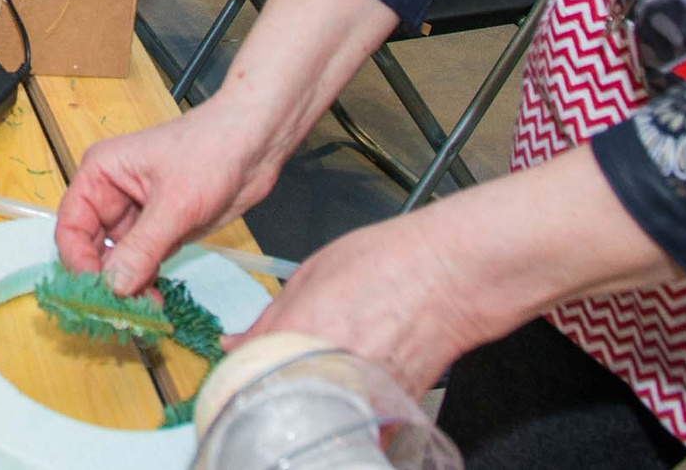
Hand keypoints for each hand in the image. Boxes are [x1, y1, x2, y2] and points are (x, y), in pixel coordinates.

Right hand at [56, 103, 283, 294]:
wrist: (256, 144)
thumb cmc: (211, 151)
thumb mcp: (175, 203)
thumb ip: (142, 248)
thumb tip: (113, 287)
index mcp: (101, 174)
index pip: (71, 226)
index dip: (78, 262)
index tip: (96, 293)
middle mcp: (112, 195)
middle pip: (91, 248)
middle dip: (103, 280)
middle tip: (120, 312)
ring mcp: (138, 215)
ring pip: (118, 261)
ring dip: (126, 287)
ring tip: (143, 311)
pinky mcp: (162, 230)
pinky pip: (143, 263)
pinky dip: (146, 283)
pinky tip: (155, 302)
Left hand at [229, 214, 492, 396]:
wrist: (450, 275)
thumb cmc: (387, 264)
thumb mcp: (310, 275)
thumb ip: (268, 318)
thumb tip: (235, 343)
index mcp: (298, 335)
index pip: (245, 374)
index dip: (239, 372)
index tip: (239, 368)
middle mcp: (328, 371)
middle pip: (278, 401)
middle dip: (271, 390)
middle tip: (278, 371)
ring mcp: (360, 396)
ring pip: (315, 415)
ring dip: (308, 400)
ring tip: (318, 373)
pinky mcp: (389, 412)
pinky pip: (353, 421)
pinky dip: (343, 409)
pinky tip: (346, 385)